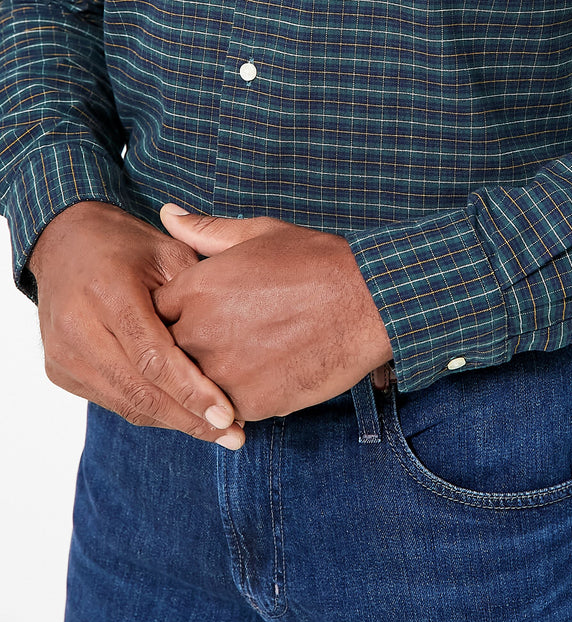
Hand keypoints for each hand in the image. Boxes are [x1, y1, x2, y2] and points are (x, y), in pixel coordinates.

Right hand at [29, 201, 243, 447]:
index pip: (153, 356)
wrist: (65, 243)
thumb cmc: (128, 246)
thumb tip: (232, 346)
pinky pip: (110, 401)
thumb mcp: (168, 253)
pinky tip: (182, 414)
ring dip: (172, 421)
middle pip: (138, 389)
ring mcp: (62, 352)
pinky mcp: (58, 370)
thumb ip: (196, 295)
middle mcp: (78, 326)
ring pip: (124, 403)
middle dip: (188, 418)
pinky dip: (148, 410)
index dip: (191, 390)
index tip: (227, 414)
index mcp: (108, 291)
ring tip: (216, 431)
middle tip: (233, 435)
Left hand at [154, 205, 393, 419]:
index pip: (153, 310)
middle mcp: (199, 332)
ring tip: (243, 358)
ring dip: (208, 375)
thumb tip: (168, 213)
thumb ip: (205, 230)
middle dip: (185, 346)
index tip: (191, 312)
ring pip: (194, 384)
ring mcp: (222, 372)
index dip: (170, 312)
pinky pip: (226, 407)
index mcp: (195, 288)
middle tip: (221, 337)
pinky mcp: (250, 403)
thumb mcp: (259, 233)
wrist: (368, 301)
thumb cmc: (316, 261)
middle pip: (167, 351)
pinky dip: (237, 396)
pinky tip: (262, 376)